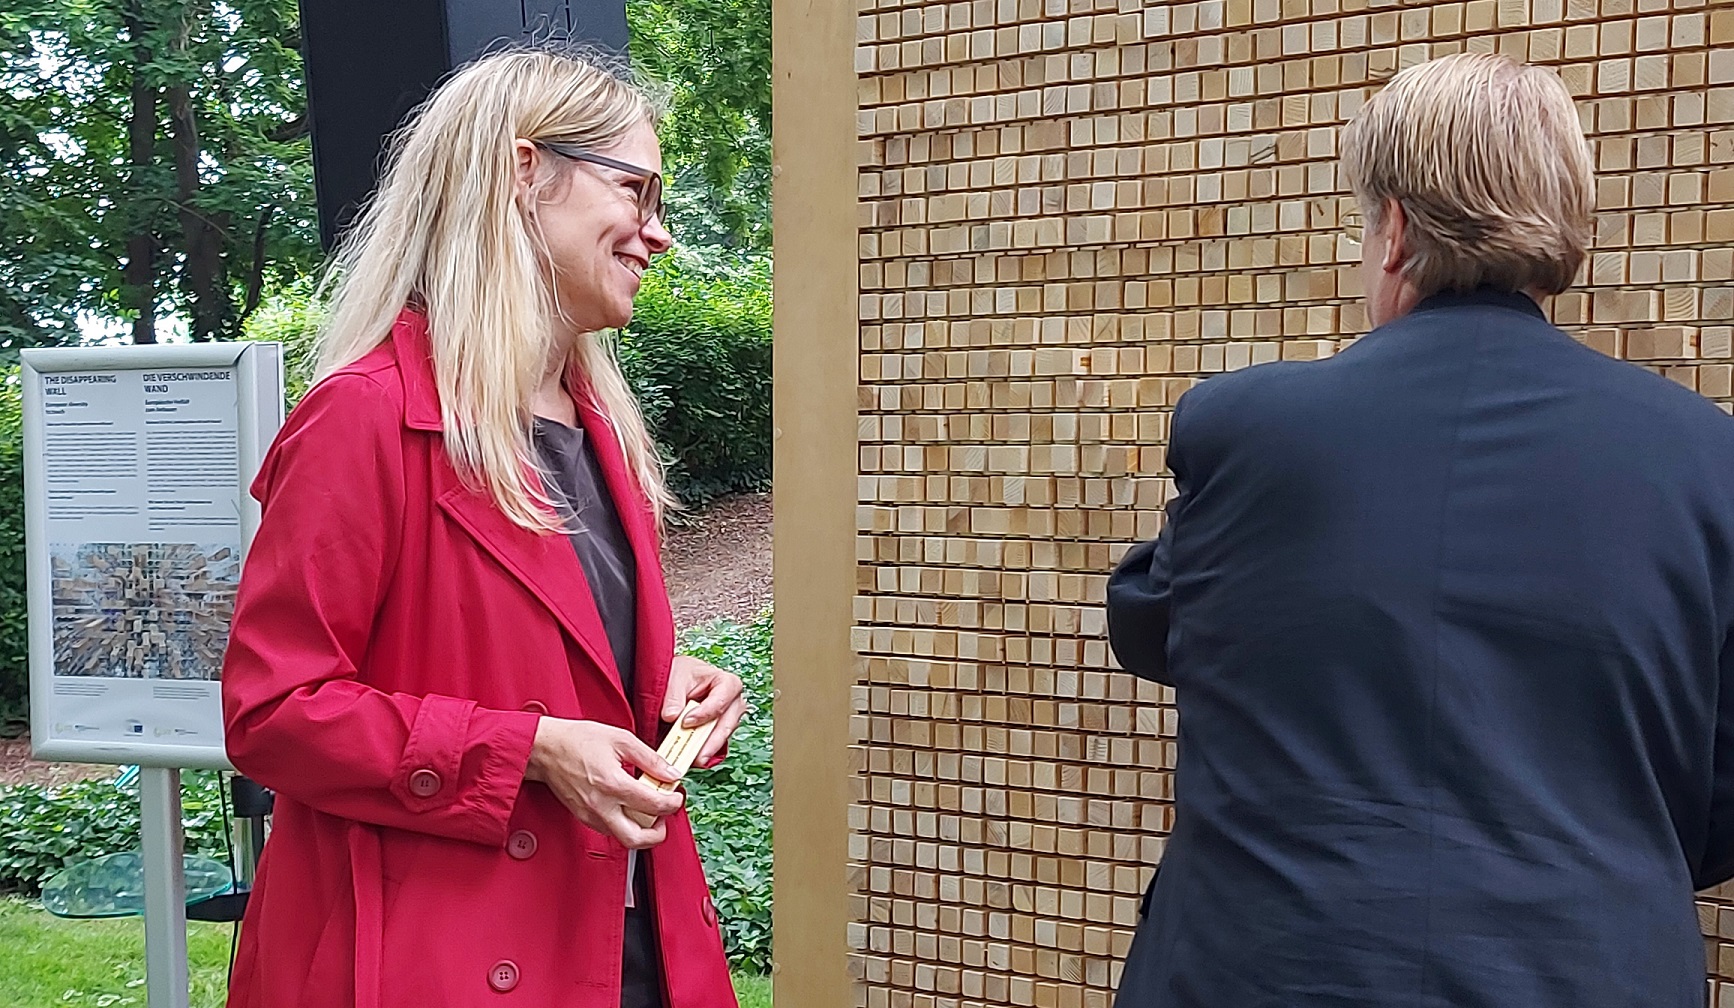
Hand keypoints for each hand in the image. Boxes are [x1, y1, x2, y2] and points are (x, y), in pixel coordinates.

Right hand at [525, 718, 684, 847]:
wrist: (545, 748)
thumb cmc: (577, 740)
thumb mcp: (621, 739)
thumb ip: (650, 758)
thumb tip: (670, 773)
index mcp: (613, 784)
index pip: (653, 805)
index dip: (672, 804)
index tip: (676, 798)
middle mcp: (601, 805)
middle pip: (636, 839)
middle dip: (658, 834)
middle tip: (665, 818)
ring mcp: (590, 814)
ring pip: (622, 838)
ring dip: (641, 831)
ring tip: (648, 812)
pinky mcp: (583, 817)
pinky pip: (609, 830)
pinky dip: (624, 825)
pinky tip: (629, 808)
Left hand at [661, 656, 747, 763]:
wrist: (678, 679)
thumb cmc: (682, 673)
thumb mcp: (675, 677)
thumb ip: (673, 696)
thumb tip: (672, 716)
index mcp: (727, 683)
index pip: (721, 700)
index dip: (705, 713)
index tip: (686, 722)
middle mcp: (733, 702)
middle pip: (727, 724)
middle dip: (711, 742)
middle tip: (696, 756)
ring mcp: (728, 719)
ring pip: (722, 737)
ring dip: (707, 749)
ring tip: (692, 761)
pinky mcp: (718, 731)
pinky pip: (714, 744)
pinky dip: (703, 751)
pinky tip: (692, 759)